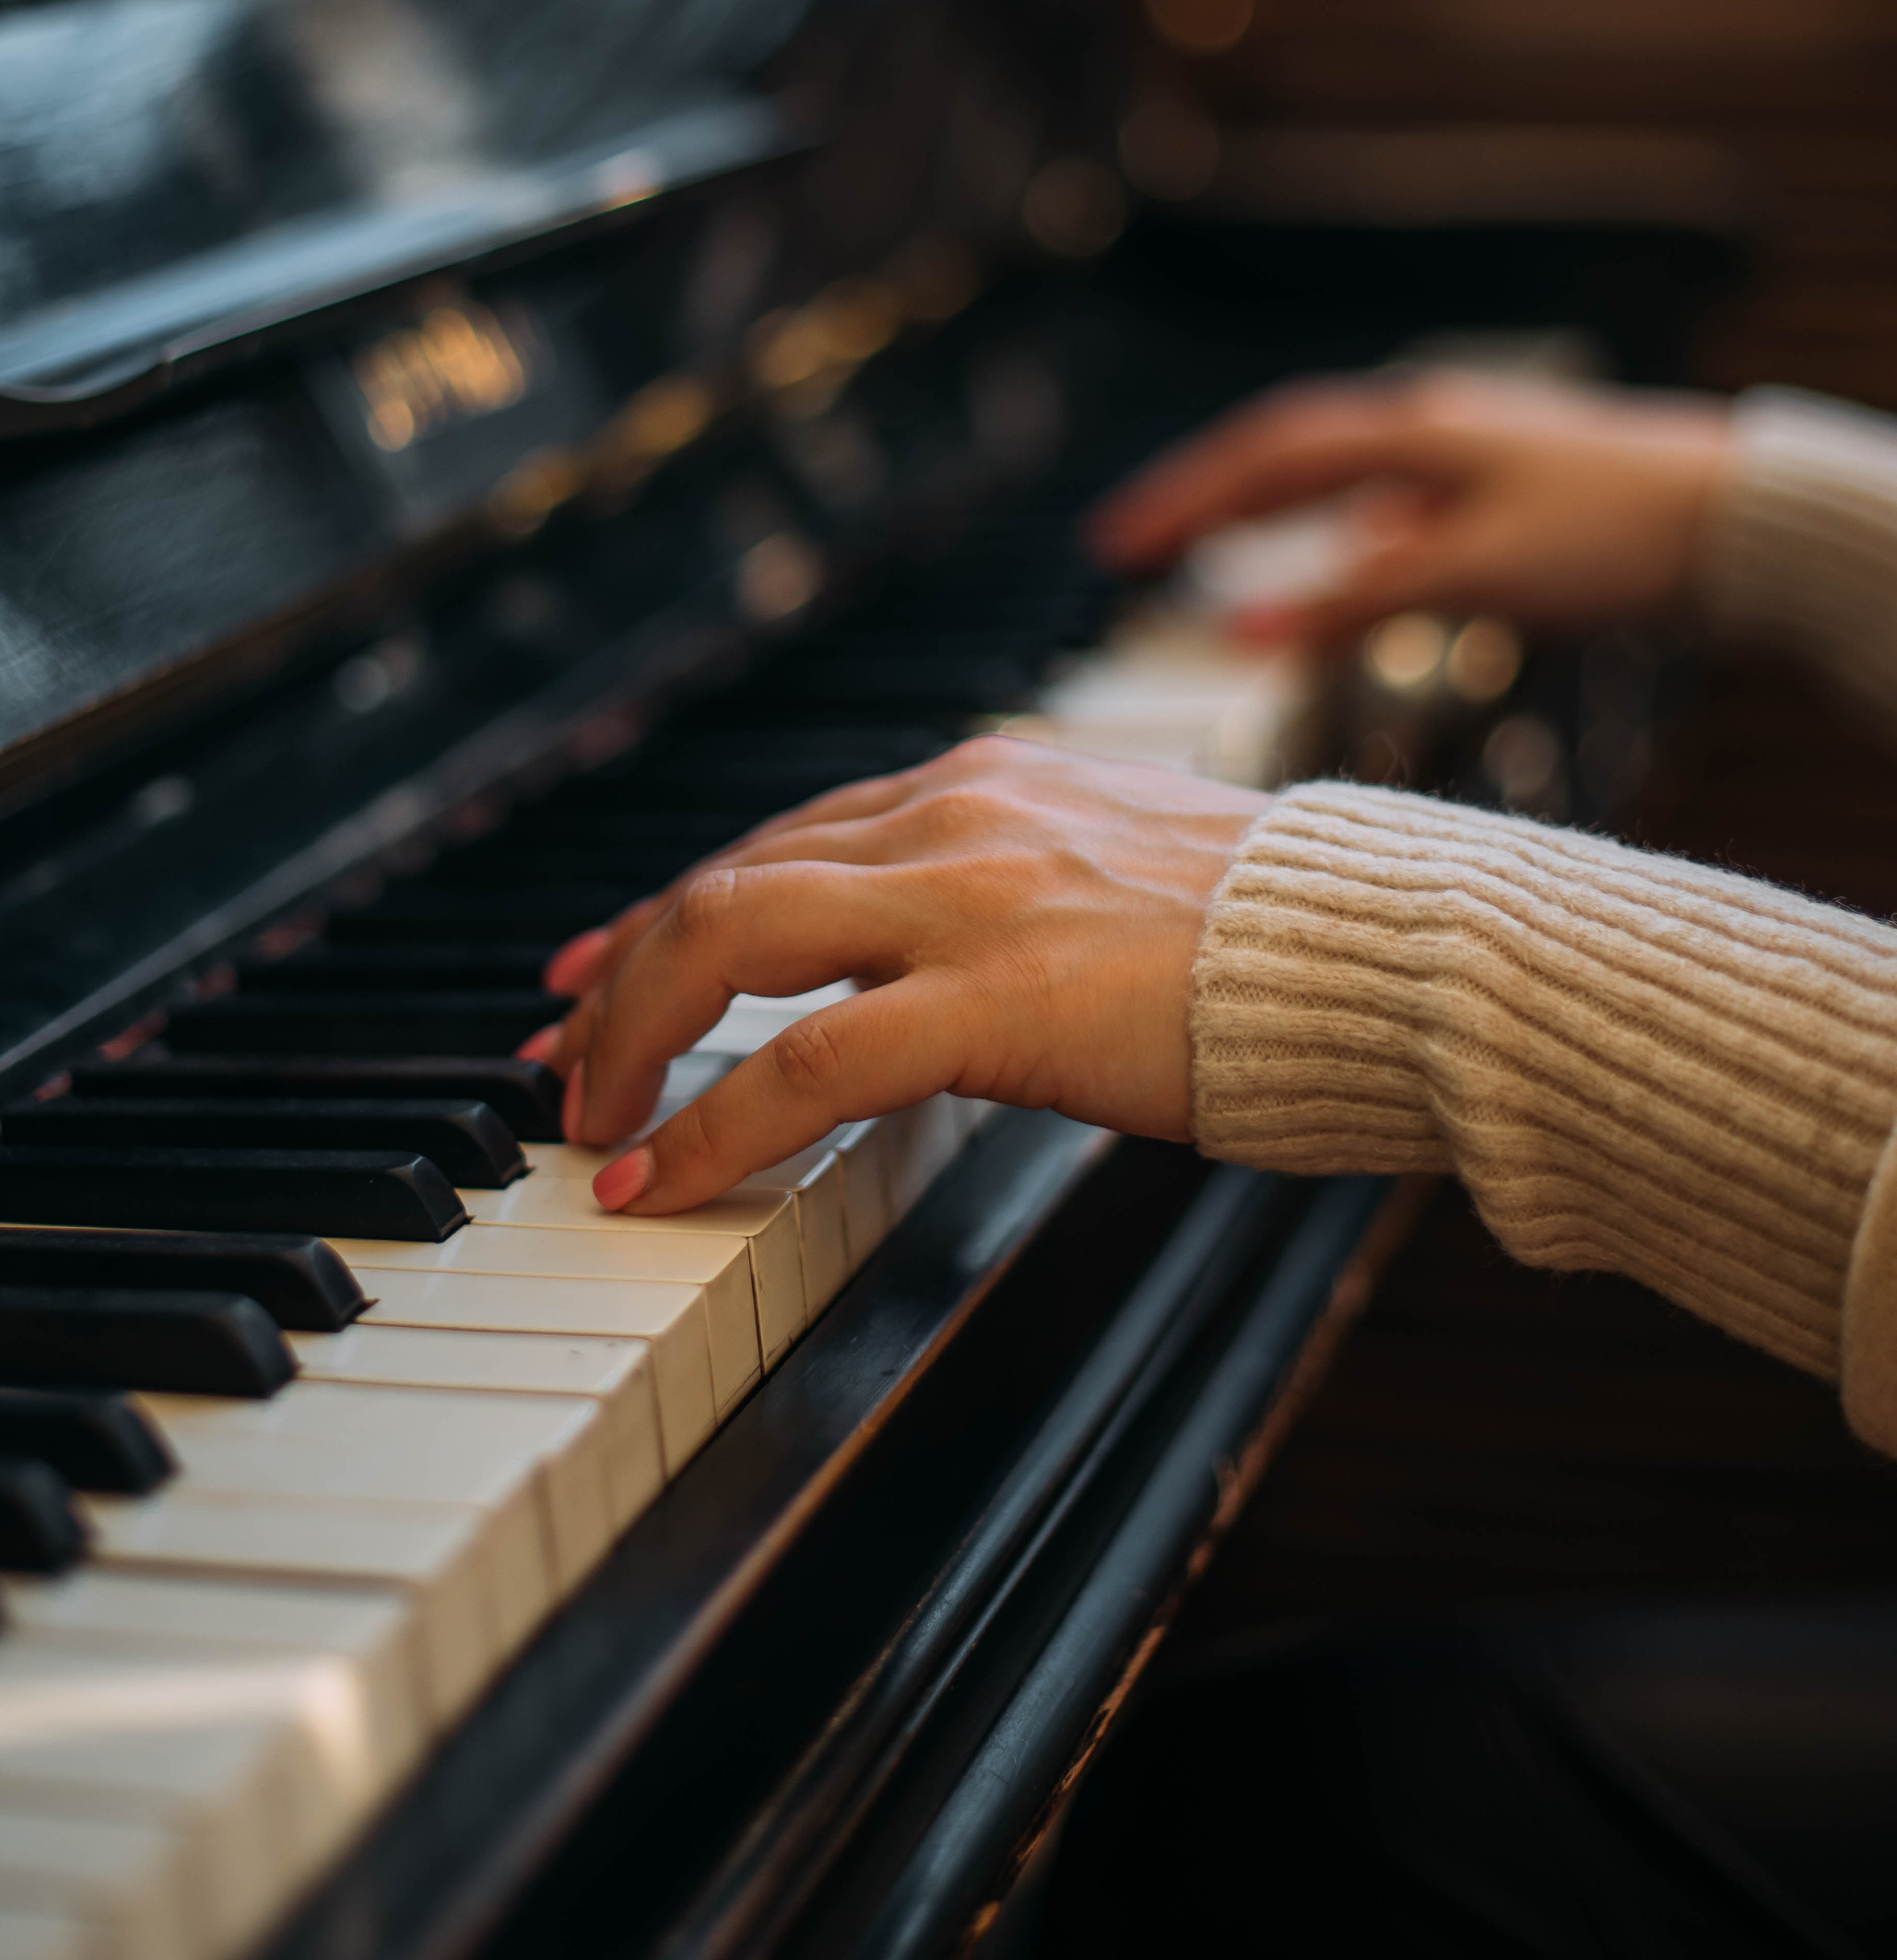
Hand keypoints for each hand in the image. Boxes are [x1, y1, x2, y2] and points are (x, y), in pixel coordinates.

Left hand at [525, 737, 1268, 1214]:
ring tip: (590, 1123)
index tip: (604, 971)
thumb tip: (945, 966)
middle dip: (616, 975)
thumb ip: (1015, 894)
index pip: (776, 838)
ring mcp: (970, 894)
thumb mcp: (1120, 874)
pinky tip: (660, 1179)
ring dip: (631, 1037)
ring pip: (727, 941)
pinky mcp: (996, 994)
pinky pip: (801, 1058)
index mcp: (983, 780)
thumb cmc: (1283, 938)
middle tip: (566, 1061)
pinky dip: (708, 1120)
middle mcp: (955, 810)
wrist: (1393, 949)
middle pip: (720, 880)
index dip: (670, 912)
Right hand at [1086, 369, 1731, 646]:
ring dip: (1264, 513)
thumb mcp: (1470, 575)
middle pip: (1283, 455)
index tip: (1110, 549)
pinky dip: (1338, 536)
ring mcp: (1462, 454)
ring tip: (1207, 553)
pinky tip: (1341, 569)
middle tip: (1127, 547)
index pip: (1259, 459)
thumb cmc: (1618, 536)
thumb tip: (1240, 629)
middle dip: (1201, 499)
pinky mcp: (1498, 488)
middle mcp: (1425, 428)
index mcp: (1406, 433)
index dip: (1178, 501)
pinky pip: (1387, 501)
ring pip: (1334, 475)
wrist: (1742, 517)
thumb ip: (1352, 602)